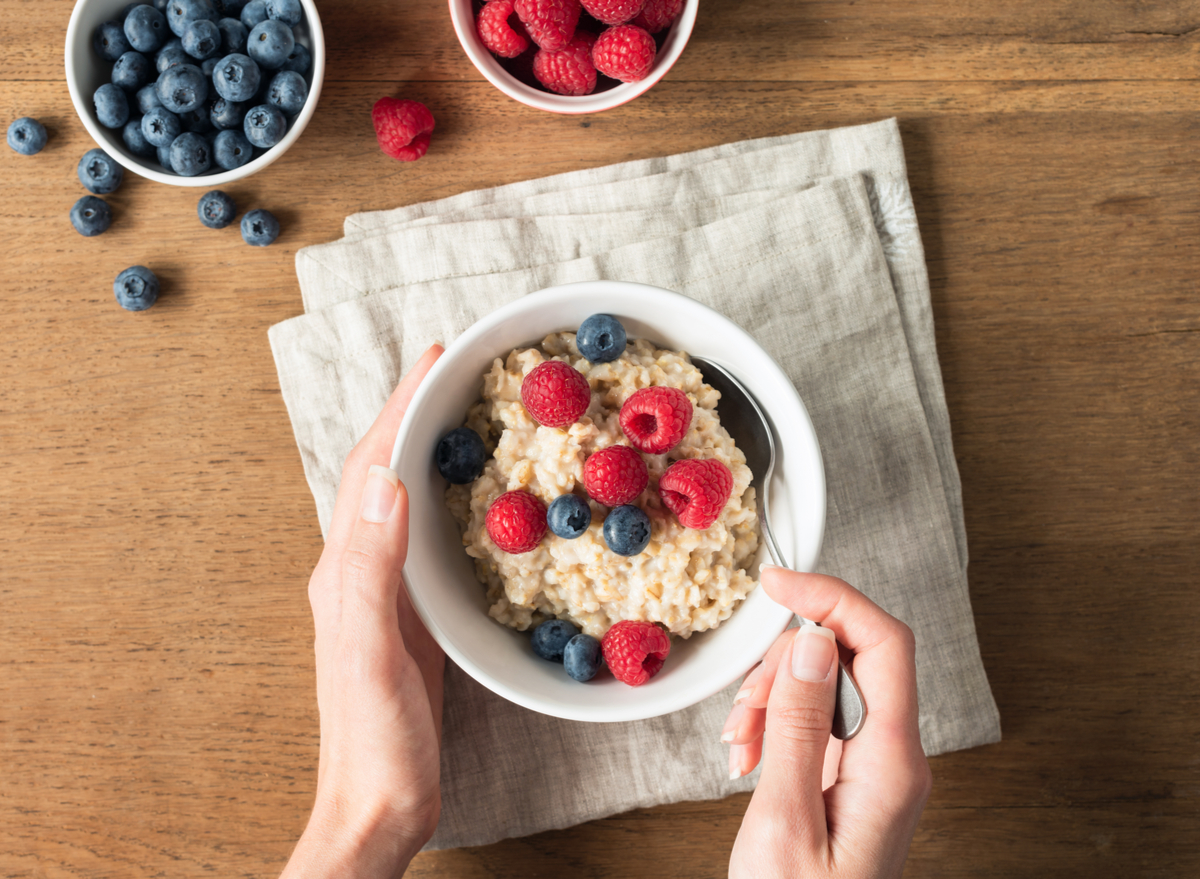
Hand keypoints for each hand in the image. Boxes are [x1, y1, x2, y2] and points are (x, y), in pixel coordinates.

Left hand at [282, 344, 445, 878]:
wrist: (379, 807)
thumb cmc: (375, 741)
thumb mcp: (371, 653)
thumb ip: (372, 570)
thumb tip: (387, 483)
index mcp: (347, 571)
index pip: (370, 469)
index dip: (399, 409)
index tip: (433, 360)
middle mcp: (361, 571)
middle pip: (383, 471)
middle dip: (413, 413)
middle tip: (453, 370)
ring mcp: (387, 593)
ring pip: (406, 498)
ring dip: (429, 447)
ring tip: (465, 411)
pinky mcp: (414, 616)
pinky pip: (430, 536)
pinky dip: (449, 497)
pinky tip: (477, 496)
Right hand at [725, 567, 931, 878]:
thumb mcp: (783, 819)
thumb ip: (799, 725)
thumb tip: (810, 641)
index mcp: (892, 763)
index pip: (882, 643)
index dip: (832, 597)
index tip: (778, 583)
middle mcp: (894, 758)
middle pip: (847, 658)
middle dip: (783, 666)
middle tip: (743, 712)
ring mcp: (874, 768)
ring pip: (824, 685)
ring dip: (772, 699)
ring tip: (740, 747)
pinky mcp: (849, 779)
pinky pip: (815, 721)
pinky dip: (774, 724)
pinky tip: (749, 756)